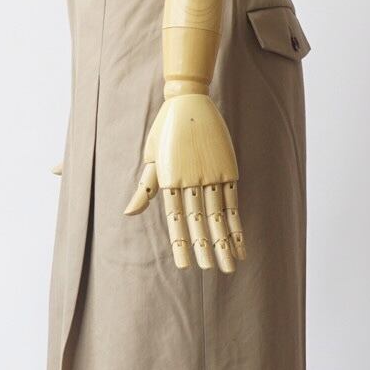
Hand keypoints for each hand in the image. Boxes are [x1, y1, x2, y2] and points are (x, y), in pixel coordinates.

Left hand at [123, 93, 245, 271]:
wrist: (187, 99)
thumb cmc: (164, 130)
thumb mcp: (151, 158)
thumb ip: (144, 189)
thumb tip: (128, 214)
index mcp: (169, 180)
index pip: (176, 220)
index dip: (181, 244)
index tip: (185, 265)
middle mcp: (191, 180)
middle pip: (199, 221)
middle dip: (206, 248)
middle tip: (211, 270)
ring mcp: (211, 175)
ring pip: (219, 216)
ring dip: (225, 242)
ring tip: (230, 265)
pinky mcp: (227, 169)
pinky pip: (233, 202)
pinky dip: (237, 224)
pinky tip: (241, 241)